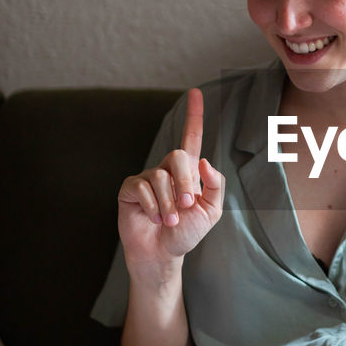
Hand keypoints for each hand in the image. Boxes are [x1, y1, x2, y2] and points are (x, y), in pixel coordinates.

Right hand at [118, 88, 224, 273]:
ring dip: (169, 204)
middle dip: (185, 182)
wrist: (163, 253)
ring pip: (161, 177)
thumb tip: (204, 161)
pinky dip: (153, 207)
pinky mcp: (130, 188)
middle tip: (185, 206)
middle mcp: (166, 169)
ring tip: (169, 222)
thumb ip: (215, 186)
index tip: (195, 92)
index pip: (191, 137)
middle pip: (178, 156)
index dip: (194, 115)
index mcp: (188, 171)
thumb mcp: (211, 211)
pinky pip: (143, 188)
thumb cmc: (187, 233)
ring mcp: (147, 177)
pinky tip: (153, 218)